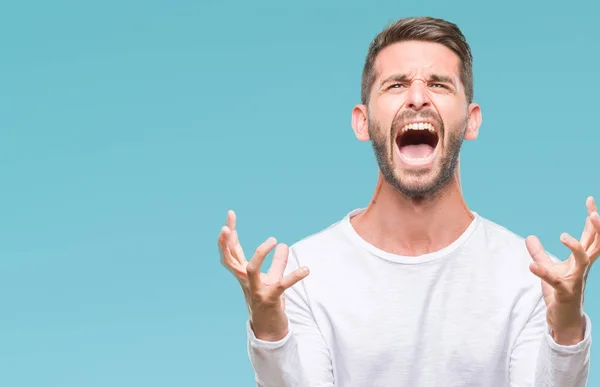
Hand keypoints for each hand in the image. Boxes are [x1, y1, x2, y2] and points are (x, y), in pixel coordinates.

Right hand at [218, 210, 309, 340]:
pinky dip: (295, 276)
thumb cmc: (268, 301)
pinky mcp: (271, 299)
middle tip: (226, 227)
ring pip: (252, 270)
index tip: (230, 215)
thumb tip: (283, 245)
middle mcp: (246, 281)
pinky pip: (282, 285)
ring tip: (274, 240)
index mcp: (243, 275)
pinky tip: (306, 269)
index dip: (229, 235)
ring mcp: (256, 290)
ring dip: (260, 254)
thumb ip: (277, 262)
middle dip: (226, 243)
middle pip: (230, 260)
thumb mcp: (272, 279)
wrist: (269, 330)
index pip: (232, 251)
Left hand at [526, 196, 599, 344]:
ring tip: (562, 236)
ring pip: (582, 260)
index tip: (590, 199)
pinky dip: (543, 272)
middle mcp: (582, 267)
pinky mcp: (564, 292)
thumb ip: (540, 252)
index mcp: (581, 260)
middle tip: (594, 213)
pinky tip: (531, 265)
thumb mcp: (549, 268)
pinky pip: (555, 281)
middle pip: (596, 244)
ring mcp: (576, 279)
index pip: (591, 235)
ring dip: (574, 247)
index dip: (593, 218)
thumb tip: (530, 237)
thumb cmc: (560, 292)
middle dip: (597, 228)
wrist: (564, 318)